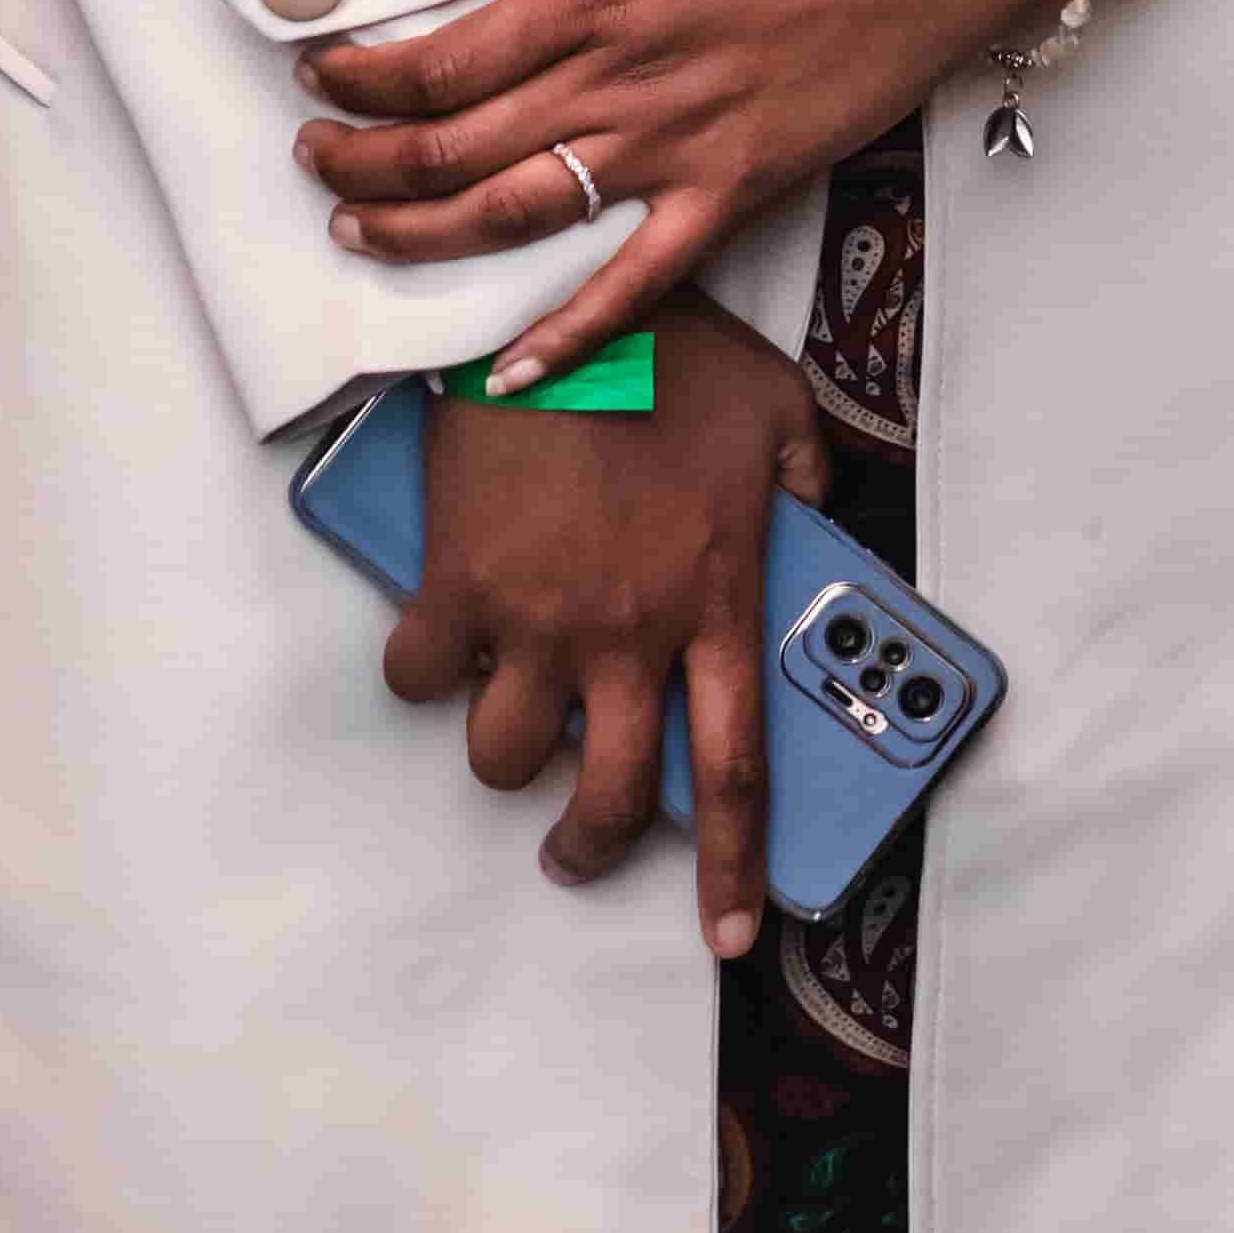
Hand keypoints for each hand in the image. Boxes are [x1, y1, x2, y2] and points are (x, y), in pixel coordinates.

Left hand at [292, 0, 1063, 355]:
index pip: (442, 60)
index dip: (362, 79)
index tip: (320, 75)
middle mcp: (621, 81)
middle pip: (452, 146)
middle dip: (362, 164)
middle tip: (314, 162)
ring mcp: (674, 149)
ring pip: (513, 215)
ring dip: (422, 236)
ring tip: (360, 236)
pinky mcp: (729, 193)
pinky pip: (634, 285)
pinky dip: (566, 333)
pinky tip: (509, 366)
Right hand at [383, 294, 832, 955]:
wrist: (556, 295)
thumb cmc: (671, 346)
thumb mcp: (775, 409)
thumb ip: (802, 480)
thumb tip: (813, 523)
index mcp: (714, 601)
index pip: (731, 770)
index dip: (729, 868)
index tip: (728, 937)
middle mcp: (628, 631)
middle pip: (603, 796)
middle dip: (587, 847)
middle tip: (575, 848)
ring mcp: (537, 616)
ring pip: (500, 755)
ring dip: (503, 754)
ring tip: (510, 721)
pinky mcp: (457, 584)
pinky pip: (420, 675)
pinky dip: (424, 675)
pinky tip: (442, 646)